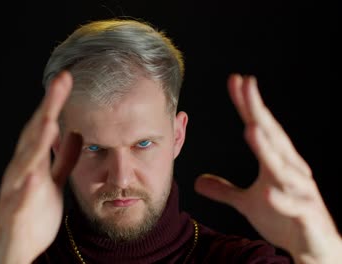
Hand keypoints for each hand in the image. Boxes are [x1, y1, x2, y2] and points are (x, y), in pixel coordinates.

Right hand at [0, 71, 81, 263]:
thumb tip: (76, 134)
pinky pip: (21, 199)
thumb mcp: (53, 180)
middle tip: (60, 83)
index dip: (54, 102)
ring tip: (49, 120)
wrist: (15, 245)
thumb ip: (62, 158)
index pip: (44, 126)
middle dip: (47, 109)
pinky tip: (35, 174)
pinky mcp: (17, 212)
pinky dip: (27, 186)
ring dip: (36, 141)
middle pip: (34, 135)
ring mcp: (17, 190)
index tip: (67, 79)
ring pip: (26, 162)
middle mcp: (22, 170)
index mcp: (32, 161)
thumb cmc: (33, 211)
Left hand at [194, 74, 341, 262]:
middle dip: (258, 112)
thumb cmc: (284, 220)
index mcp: (277, 164)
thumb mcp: (248, 204)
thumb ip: (225, 190)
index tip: (235, 82)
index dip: (248, 106)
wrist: (314, 248)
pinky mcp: (305, 215)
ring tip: (251, 128)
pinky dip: (281, 198)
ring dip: (267, 148)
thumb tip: (198, 181)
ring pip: (283, 167)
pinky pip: (293, 206)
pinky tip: (267, 191)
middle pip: (272, 137)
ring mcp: (300, 192)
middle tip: (246, 86)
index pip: (260, 128)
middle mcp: (290, 171)